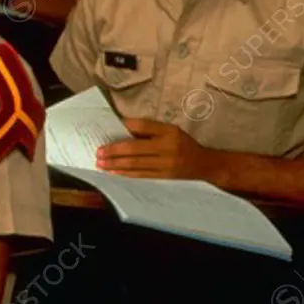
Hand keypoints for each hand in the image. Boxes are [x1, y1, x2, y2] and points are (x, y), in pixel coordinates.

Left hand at [97, 118, 224, 181]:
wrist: (205, 165)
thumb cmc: (183, 144)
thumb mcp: (171, 131)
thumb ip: (149, 130)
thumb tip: (122, 127)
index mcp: (169, 131)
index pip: (144, 126)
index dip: (126, 125)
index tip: (109, 127)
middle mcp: (168, 147)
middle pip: (135, 148)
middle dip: (114, 150)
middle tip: (99, 152)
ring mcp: (166, 164)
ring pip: (136, 164)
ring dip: (116, 164)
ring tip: (101, 164)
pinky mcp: (164, 177)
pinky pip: (141, 175)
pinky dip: (126, 173)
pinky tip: (114, 173)